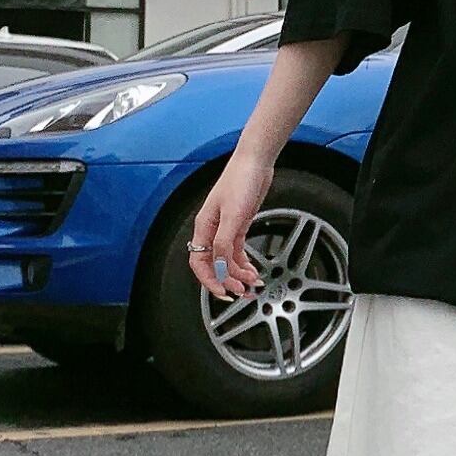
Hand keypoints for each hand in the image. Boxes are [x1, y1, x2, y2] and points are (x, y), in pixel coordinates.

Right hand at [189, 152, 272, 299]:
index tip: (223, 293)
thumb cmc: (241, 181)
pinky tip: (252, 270)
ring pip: (227, 260)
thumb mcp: (233, 215)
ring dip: (239, 274)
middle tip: (242, 292)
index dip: (209, 280)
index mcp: (204, 227)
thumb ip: (224, 242)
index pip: (199, 263)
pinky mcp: (239, 225)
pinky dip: (244, 263)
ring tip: (253, 284)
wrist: (255, 163)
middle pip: (214, 265)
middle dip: (227, 281)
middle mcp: (212, 230)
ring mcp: (225, 228)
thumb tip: (220, 265)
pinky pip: (237, 251)